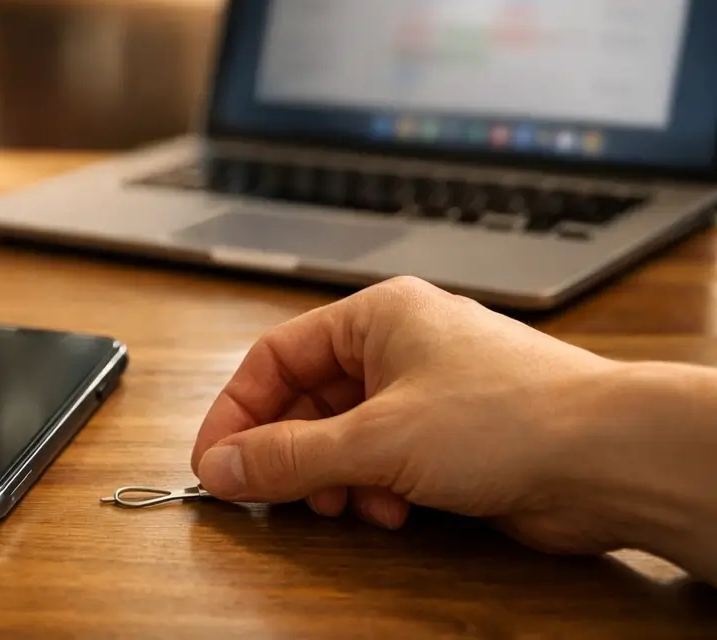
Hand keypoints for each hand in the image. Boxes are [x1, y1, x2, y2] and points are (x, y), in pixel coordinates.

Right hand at [190, 276, 621, 554]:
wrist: (611, 457)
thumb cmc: (512, 416)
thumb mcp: (377, 439)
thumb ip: (289, 456)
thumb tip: (222, 466)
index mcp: (375, 316)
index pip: (275, 356)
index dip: (237, 411)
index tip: (215, 460)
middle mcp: (400, 347)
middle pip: (308, 400)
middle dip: (290, 452)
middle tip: (269, 493)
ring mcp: (429, 393)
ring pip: (345, 436)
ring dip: (335, 478)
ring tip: (347, 505)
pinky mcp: (454, 439)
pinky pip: (385, 463)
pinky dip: (376, 490)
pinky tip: (395, 510)